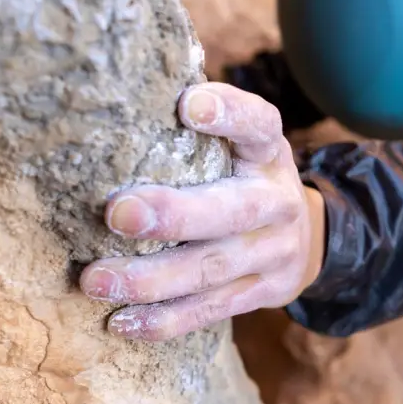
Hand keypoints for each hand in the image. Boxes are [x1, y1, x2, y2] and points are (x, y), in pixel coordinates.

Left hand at [80, 82, 325, 340]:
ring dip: (151, 278)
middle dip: (175, 215)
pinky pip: (213, 309)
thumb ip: (198, 127)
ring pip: (212, 270)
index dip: (230, 113)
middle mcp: (279, 200)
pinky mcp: (265, 292)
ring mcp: (276, 252)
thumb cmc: (245, 178)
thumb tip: (122, 83)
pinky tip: (121, 321)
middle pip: (232, 210)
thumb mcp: (241, 146)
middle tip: (116, 214)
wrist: (307, 238)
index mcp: (269, 152)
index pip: (258, 124)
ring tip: (95, 279)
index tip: (188, 105)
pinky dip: (166, 320)